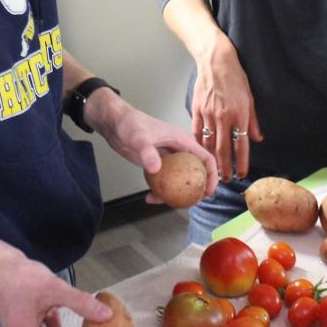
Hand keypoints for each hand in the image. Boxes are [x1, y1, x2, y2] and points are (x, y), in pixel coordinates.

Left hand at [86, 90, 217, 199]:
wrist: (114, 123)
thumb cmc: (129, 123)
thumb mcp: (139, 138)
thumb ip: (148, 152)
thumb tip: (156, 169)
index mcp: (181, 141)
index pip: (206, 158)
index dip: (212, 175)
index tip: (208, 191)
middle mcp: (177, 150)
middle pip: (196, 171)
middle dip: (197, 188)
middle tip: (191, 202)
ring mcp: (167, 158)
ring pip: (180, 179)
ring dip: (177, 193)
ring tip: (167, 203)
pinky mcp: (156, 163)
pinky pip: (164, 180)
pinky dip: (159, 190)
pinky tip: (149, 197)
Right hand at [190, 36, 261, 180]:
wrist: (215, 61)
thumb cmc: (235, 77)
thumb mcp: (250, 98)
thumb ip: (253, 121)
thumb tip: (257, 138)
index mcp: (239, 115)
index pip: (241, 146)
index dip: (242, 163)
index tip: (242, 173)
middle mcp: (223, 117)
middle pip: (223, 149)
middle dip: (225, 167)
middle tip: (226, 179)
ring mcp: (208, 114)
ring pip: (209, 143)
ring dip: (212, 159)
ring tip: (214, 169)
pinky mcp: (197, 109)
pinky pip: (197, 131)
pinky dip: (200, 143)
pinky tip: (202, 151)